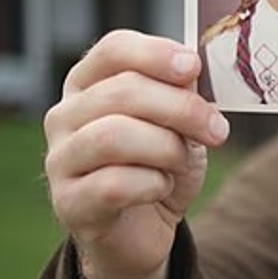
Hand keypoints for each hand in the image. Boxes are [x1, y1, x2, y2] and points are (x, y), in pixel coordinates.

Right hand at [43, 30, 228, 278]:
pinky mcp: (68, 203)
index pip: (113, 49)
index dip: (156, 53)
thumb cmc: (158, 165)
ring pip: (115, 135)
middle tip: (217, 129)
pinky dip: (153, 184)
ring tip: (182, 161)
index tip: (194, 67)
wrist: (144, 230)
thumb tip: (191, 69)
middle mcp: (65, 115)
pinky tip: (161, 187)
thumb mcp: (178, 123)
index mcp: (89, 84)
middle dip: (181, 108)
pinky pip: (114, 184)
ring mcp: (60, 159)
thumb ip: (181, 92)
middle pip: (122, 91)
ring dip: (167, 148)